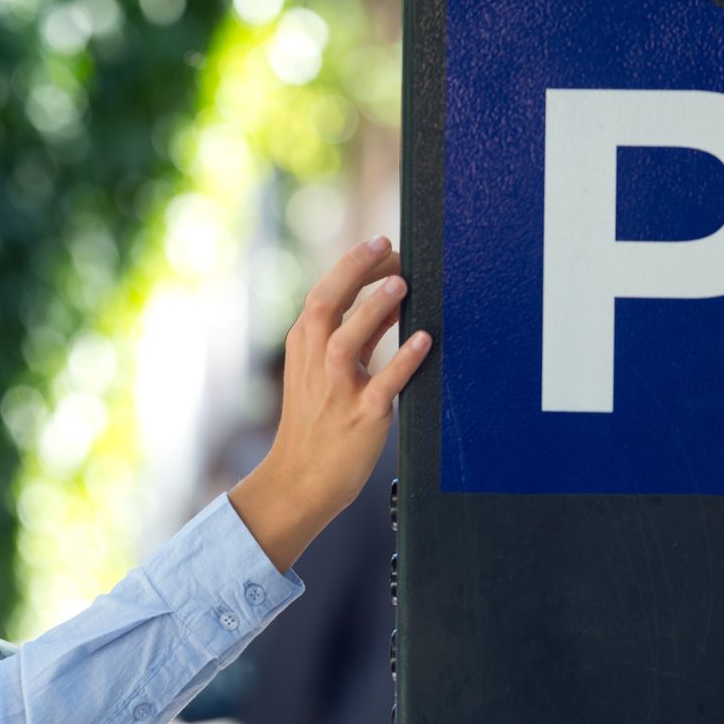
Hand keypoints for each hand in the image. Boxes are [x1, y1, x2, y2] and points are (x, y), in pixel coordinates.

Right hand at [229, 236, 431, 570]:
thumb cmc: (317, 423)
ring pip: (346, 340)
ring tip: (400, 284)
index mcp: (304, 348)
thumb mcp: (324, 372)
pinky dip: (404, 360)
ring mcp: (336, 390)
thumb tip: (389, 294)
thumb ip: (356, 335)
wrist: (300, 479)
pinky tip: (424, 340)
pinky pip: (383, 384)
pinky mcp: (360, 416)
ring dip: (372, 309)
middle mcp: (314, 363)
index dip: (350, 265)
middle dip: (354, 270)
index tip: (379, 244)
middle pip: (326, 305)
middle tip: (386, 246)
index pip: (322, 295)